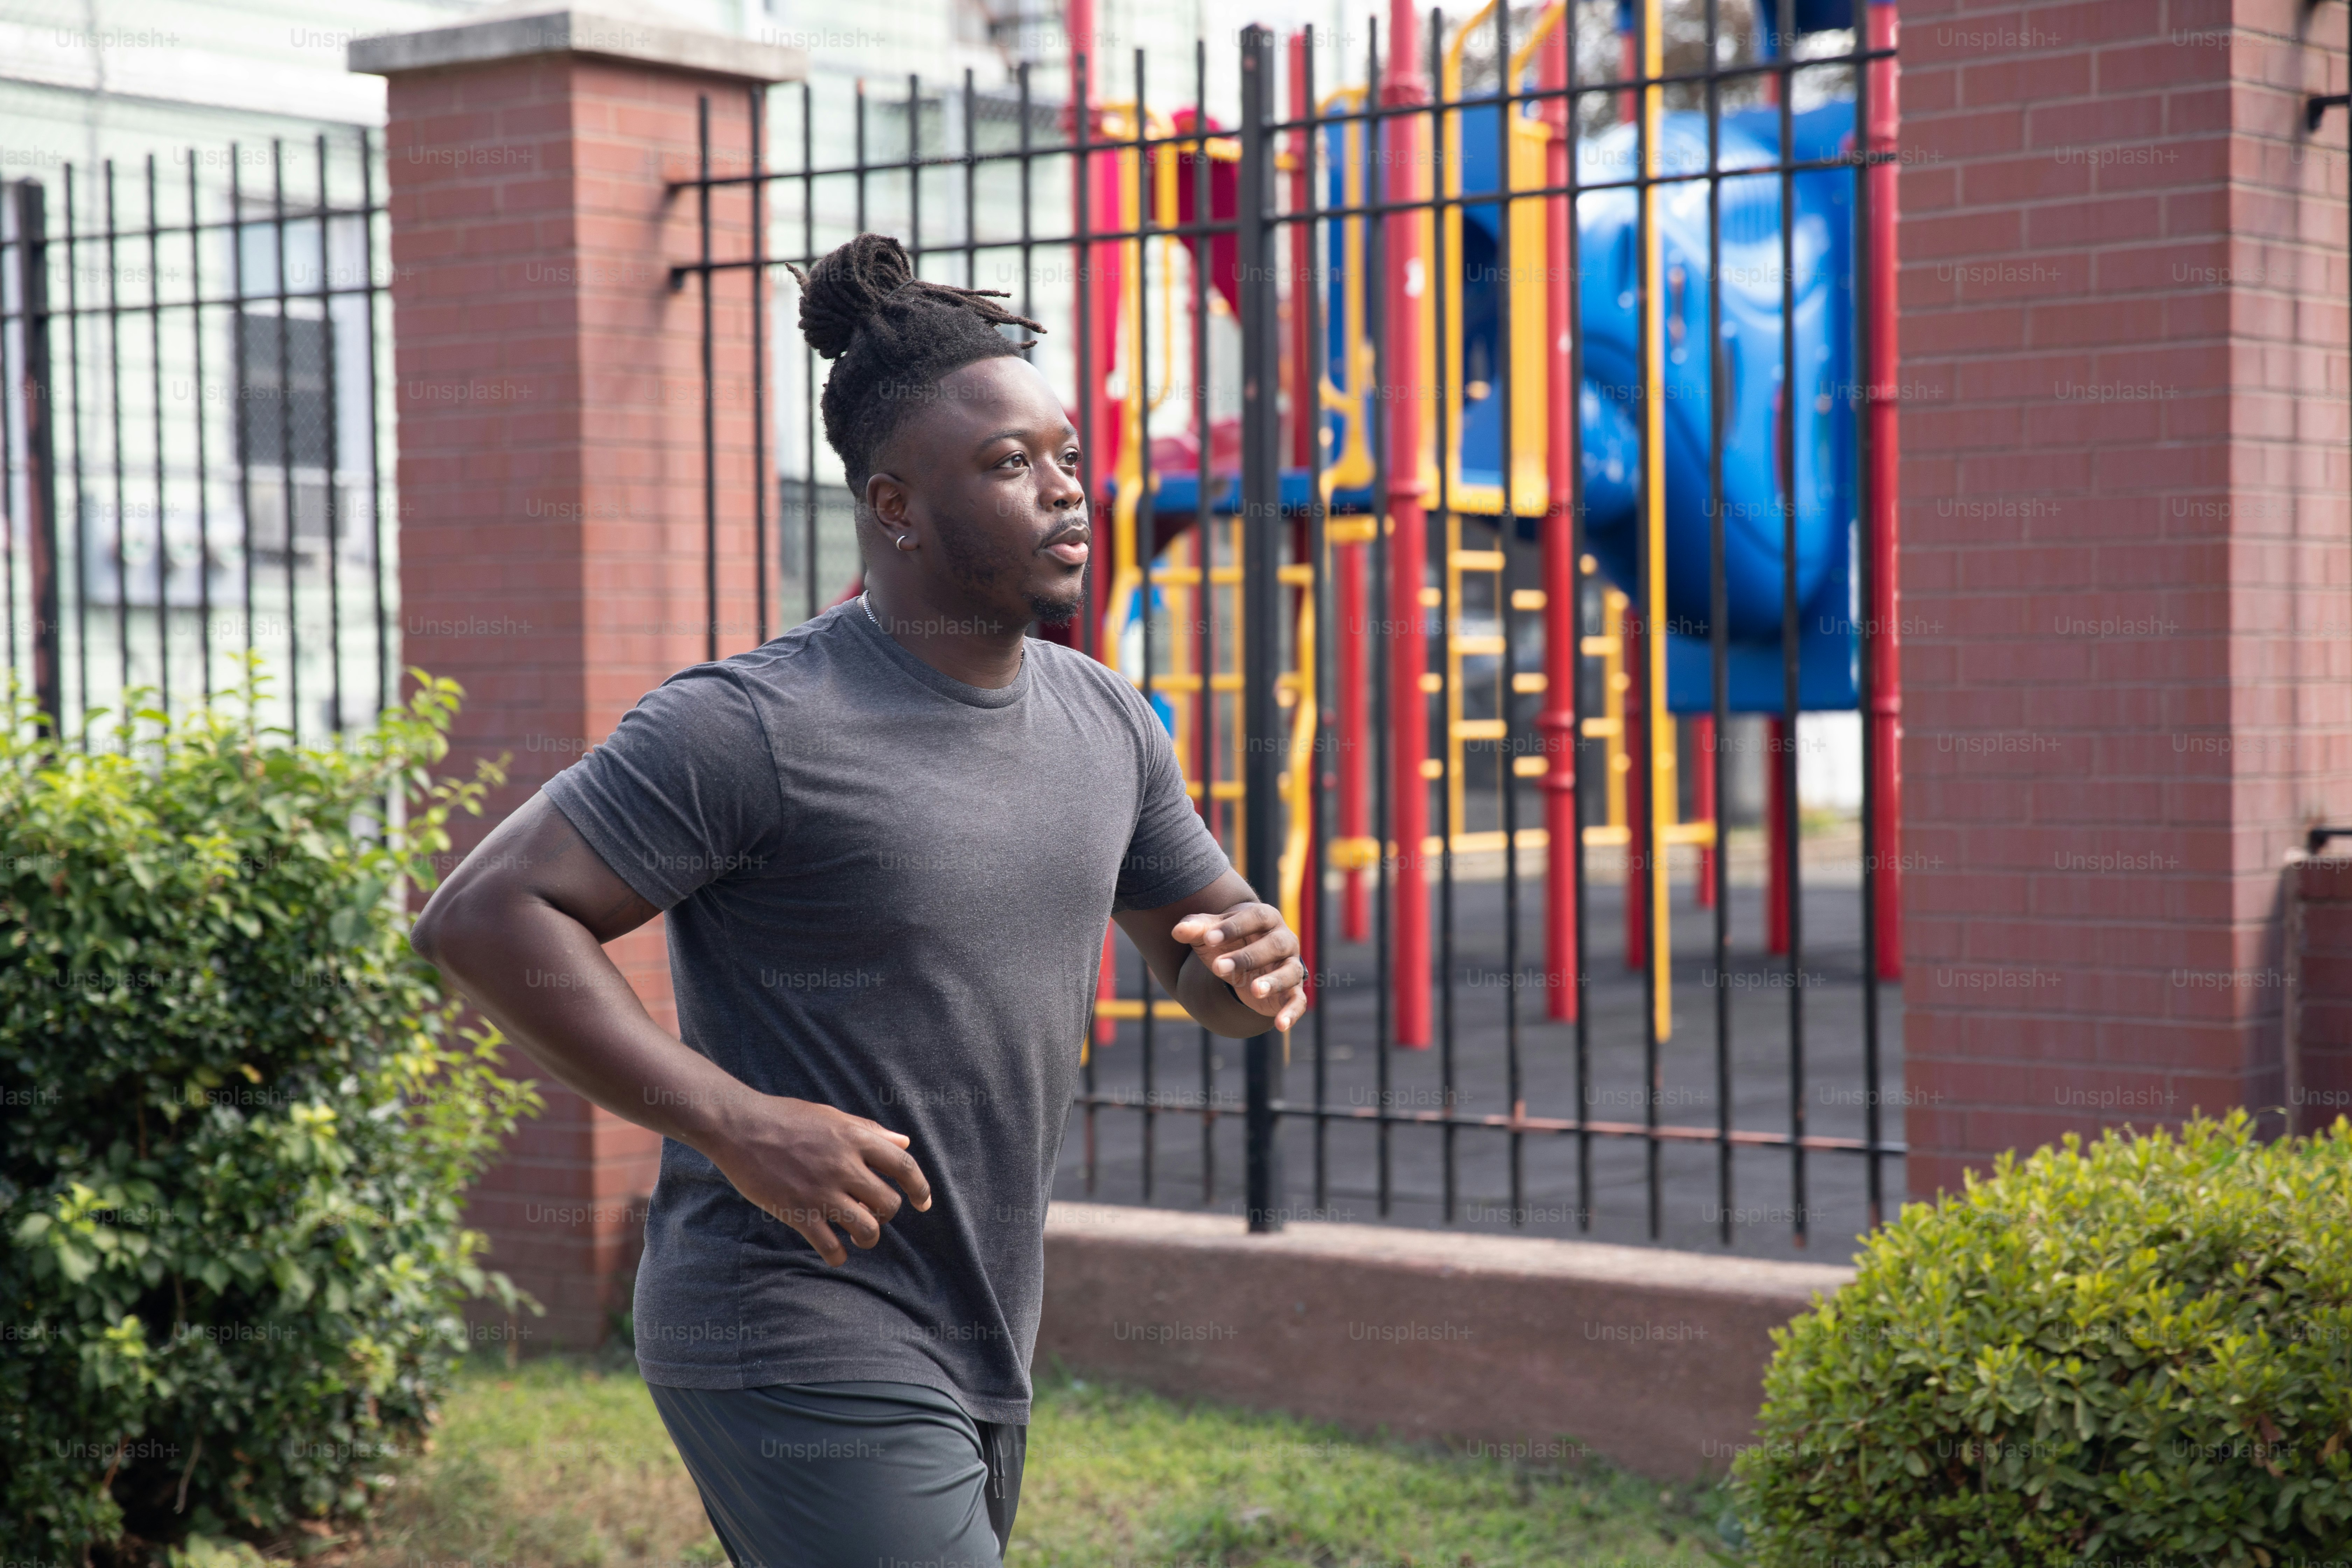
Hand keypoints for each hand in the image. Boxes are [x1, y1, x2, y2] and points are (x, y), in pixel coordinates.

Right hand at [705, 1094, 932, 1265]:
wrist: (739, 1127)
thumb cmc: (786, 1117)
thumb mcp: (833, 1116)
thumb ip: (870, 1131)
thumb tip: (904, 1142)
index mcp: (855, 1138)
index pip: (904, 1166)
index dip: (920, 1188)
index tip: (923, 1203)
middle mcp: (844, 1166)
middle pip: (888, 1204)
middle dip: (886, 1214)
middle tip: (873, 1213)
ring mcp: (821, 1191)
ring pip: (867, 1229)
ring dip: (868, 1237)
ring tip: (859, 1235)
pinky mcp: (798, 1213)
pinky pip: (831, 1247)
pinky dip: (838, 1255)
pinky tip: (836, 1251)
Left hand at [1172, 901, 1307, 1031]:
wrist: (1249, 959)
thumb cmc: (1229, 941)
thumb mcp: (1211, 934)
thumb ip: (1196, 929)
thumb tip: (1177, 931)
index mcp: (1265, 918)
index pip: (1255, 917)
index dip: (1233, 927)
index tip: (1209, 938)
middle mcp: (1284, 940)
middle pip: (1274, 945)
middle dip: (1247, 957)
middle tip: (1218, 967)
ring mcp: (1291, 965)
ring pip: (1289, 972)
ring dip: (1272, 982)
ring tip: (1253, 990)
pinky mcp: (1292, 991)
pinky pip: (1298, 1001)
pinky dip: (1291, 1013)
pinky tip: (1280, 1025)